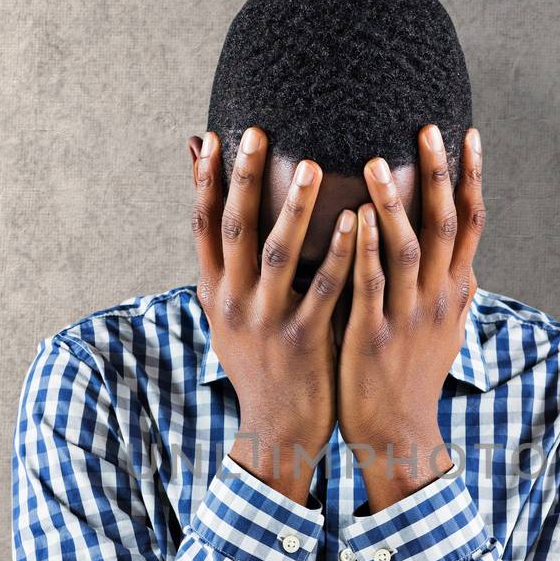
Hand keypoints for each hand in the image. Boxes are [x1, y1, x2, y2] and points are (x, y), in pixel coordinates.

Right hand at [191, 124, 357, 504]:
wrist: (277, 429)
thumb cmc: (262, 365)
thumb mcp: (230, 318)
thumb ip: (226, 270)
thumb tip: (212, 224)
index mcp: (216, 294)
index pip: (203, 226)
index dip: (205, 182)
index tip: (212, 138)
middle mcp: (234, 303)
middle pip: (234, 229)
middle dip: (242, 179)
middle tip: (256, 131)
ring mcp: (267, 321)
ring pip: (277, 254)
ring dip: (294, 208)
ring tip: (313, 165)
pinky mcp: (303, 340)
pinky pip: (323, 289)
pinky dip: (338, 254)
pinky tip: (356, 221)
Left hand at [338, 124, 484, 511]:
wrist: (398, 432)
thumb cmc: (414, 380)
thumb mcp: (446, 337)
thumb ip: (455, 299)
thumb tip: (471, 273)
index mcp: (454, 292)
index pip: (471, 223)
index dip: (470, 177)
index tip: (468, 133)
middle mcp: (439, 298)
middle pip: (446, 225)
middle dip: (439, 174)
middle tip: (427, 127)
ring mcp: (409, 317)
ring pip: (408, 250)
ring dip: (393, 204)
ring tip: (373, 161)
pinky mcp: (376, 336)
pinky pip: (372, 286)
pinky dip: (364, 251)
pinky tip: (352, 219)